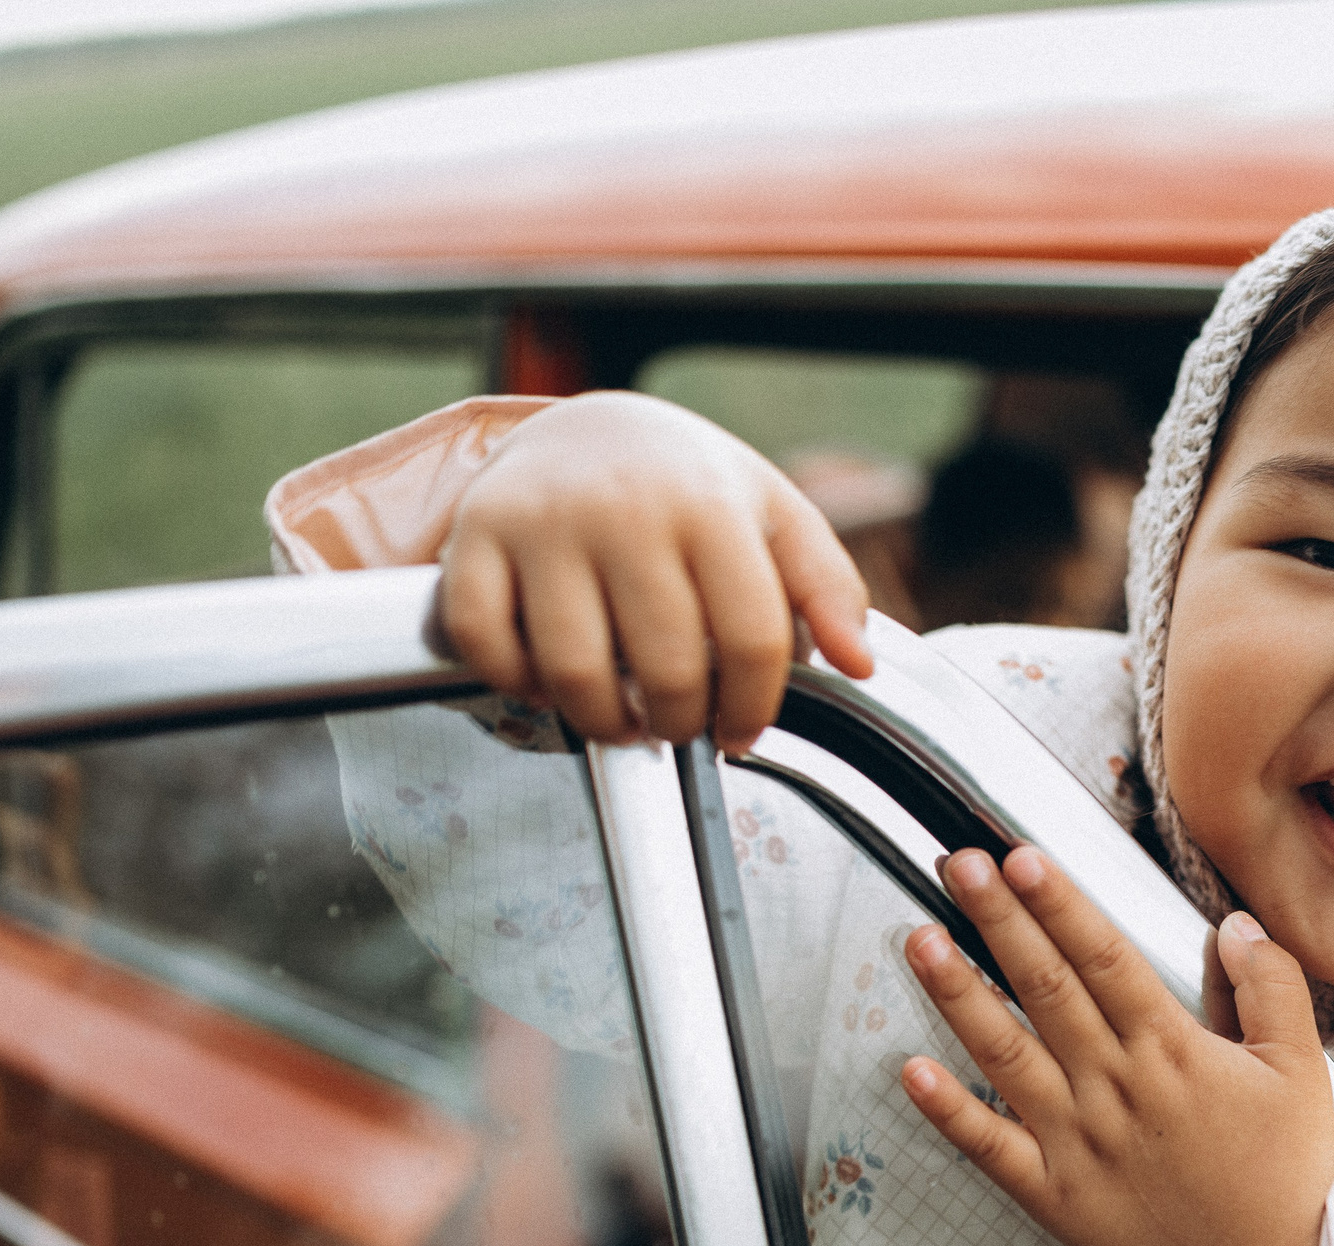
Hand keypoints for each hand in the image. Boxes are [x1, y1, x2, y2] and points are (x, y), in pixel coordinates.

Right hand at [434, 391, 873, 753]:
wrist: (588, 424)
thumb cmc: (690, 486)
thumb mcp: (775, 516)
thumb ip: (827, 587)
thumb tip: (858, 664)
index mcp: (711, 503)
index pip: (752, 639)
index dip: (752, 707)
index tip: (741, 732)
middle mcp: (625, 508)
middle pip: (665, 668)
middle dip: (679, 723)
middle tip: (678, 725)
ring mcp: (544, 521)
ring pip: (574, 671)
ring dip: (603, 722)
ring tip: (622, 718)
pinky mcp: (475, 535)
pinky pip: (488, 645)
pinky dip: (519, 684)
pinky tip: (552, 681)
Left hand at [900, 846, 1333, 1245]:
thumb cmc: (1282, 1173)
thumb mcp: (1301, 1070)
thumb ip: (1270, 988)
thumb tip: (1234, 925)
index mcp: (1173, 1052)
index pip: (1104, 960)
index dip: (1060, 905)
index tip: (1022, 857)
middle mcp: (1116, 1088)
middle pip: (1046, 988)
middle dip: (999, 921)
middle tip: (957, 865)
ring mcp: (1077, 1143)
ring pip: (1006, 1054)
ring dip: (959, 995)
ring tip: (920, 940)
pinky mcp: (1054, 1195)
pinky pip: (990, 1149)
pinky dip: (948, 1111)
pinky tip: (909, 1070)